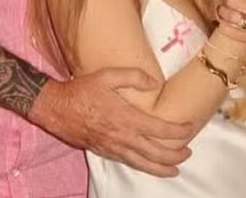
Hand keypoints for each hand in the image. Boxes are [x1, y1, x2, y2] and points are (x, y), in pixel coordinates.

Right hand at [28, 67, 193, 176]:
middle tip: (187, 153)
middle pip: (156, 153)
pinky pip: (129, 163)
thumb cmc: (82, 90)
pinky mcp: (104, 152)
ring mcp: (113, 147)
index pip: (160, 129)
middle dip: (175, 155)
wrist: (56, 108)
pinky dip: (143, 167)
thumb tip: (155, 83)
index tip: (190, 127)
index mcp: (127, 118)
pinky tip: (149, 166)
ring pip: (143, 163)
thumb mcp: (108, 75)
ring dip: (162, 168)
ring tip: (175, 169)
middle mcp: (123, 137)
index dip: (179, 131)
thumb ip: (134, 76)